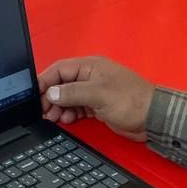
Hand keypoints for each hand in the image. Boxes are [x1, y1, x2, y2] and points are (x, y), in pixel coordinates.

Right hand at [37, 56, 155, 141]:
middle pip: (61, 84)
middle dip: (50, 97)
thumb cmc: (130, 101)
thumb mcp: (98, 94)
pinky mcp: (97, 106)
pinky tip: (66, 120)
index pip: (59, 70)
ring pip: (68, 98)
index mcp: (90, 67)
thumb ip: (72, 93)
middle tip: (43, 111)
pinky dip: (70, 113)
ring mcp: (93, 92)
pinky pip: (77, 108)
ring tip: (53, 118)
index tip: (33, 95)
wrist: (152, 118)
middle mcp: (89, 77)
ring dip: (59, 107)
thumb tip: (51, 94)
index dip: (45, 81)